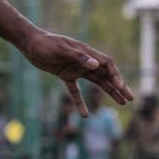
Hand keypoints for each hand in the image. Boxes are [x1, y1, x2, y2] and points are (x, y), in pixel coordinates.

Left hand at [17, 29, 132, 115]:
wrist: (29, 43)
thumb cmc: (45, 44)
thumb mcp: (61, 50)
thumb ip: (79, 57)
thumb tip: (97, 66)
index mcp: (87, 53)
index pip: (107, 65)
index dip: (116, 76)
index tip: (121, 88)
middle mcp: (85, 61)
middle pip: (107, 75)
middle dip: (119, 87)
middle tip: (130, 98)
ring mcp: (76, 69)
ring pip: (97, 83)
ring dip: (109, 92)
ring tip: (121, 103)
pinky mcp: (66, 75)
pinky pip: (75, 91)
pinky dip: (80, 102)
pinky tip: (84, 115)